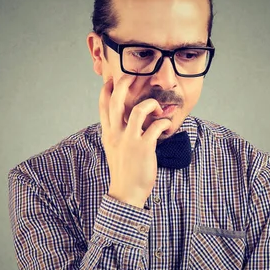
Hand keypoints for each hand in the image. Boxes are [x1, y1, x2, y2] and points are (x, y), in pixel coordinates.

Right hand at [99, 75, 171, 207]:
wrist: (126, 192)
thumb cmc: (124, 171)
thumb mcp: (114, 150)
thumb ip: (117, 134)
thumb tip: (124, 122)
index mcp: (109, 133)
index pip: (103, 106)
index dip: (107, 90)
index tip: (112, 80)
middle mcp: (117, 134)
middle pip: (117, 101)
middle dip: (124, 83)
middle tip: (133, 76)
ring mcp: (130, 140)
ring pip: (140, 109)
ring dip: (152, 104)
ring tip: (158, 110)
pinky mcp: (145, 147)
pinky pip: (157, 126)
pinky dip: (164, 122)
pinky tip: (165, 127)